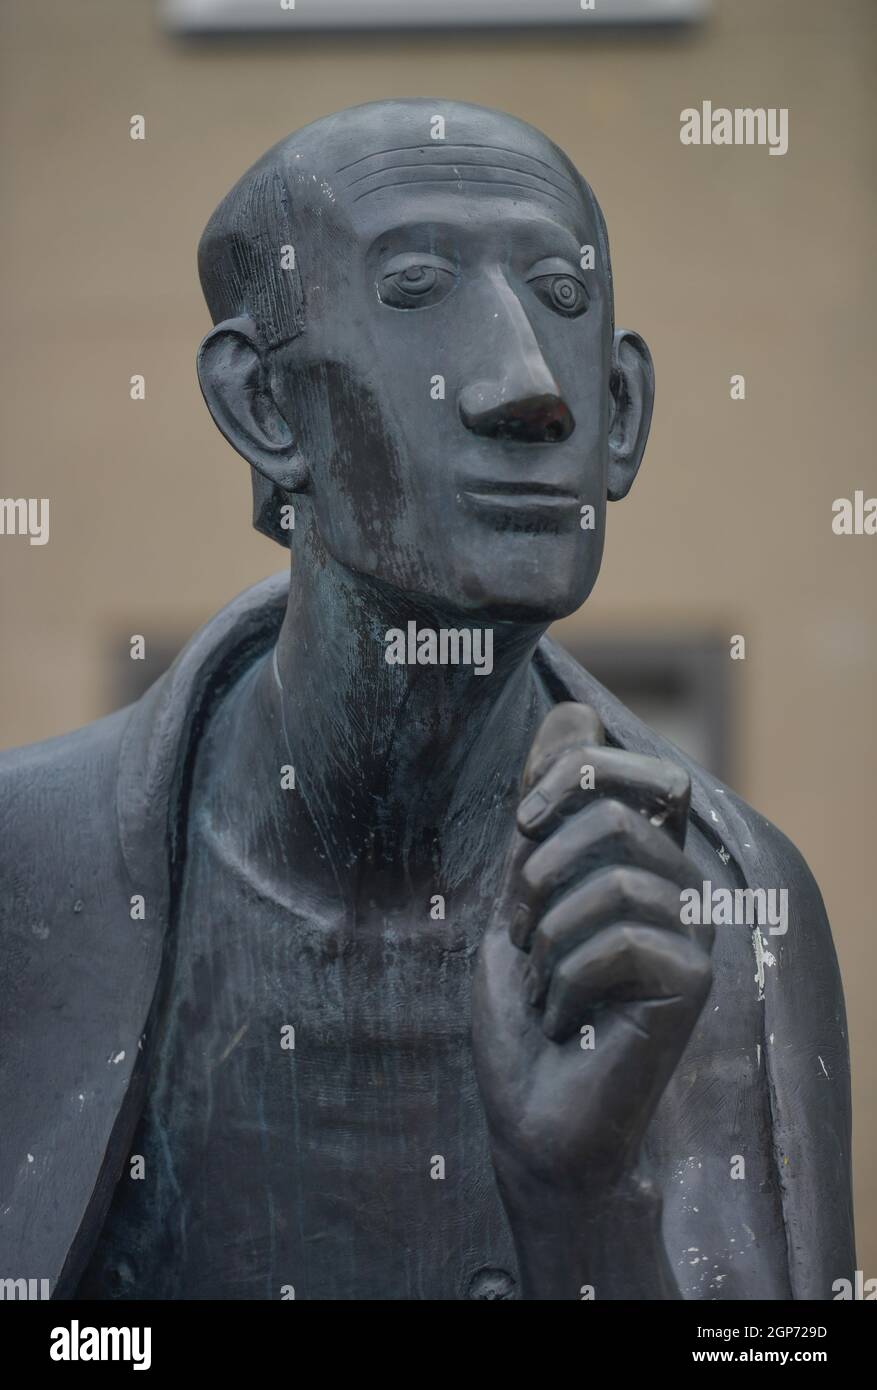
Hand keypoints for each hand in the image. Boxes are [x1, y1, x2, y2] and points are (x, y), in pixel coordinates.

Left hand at [473, 701, 713, 1196]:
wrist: (531, 1116)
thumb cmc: (525, 1008)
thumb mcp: (519, 891)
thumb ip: (545, 811)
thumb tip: (572, 710)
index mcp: (643, 860)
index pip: (642, 769)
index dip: (576, 772)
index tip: (522, 824)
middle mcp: (680, 886)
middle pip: (624, 808)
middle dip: (544, 862)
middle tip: (520, 923)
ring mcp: (692, 934)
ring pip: (615, 873)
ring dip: (547, 932)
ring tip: (543, 981)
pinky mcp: (693, 982)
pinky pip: (620, 935)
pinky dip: (564, 977)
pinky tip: (566, 1019)